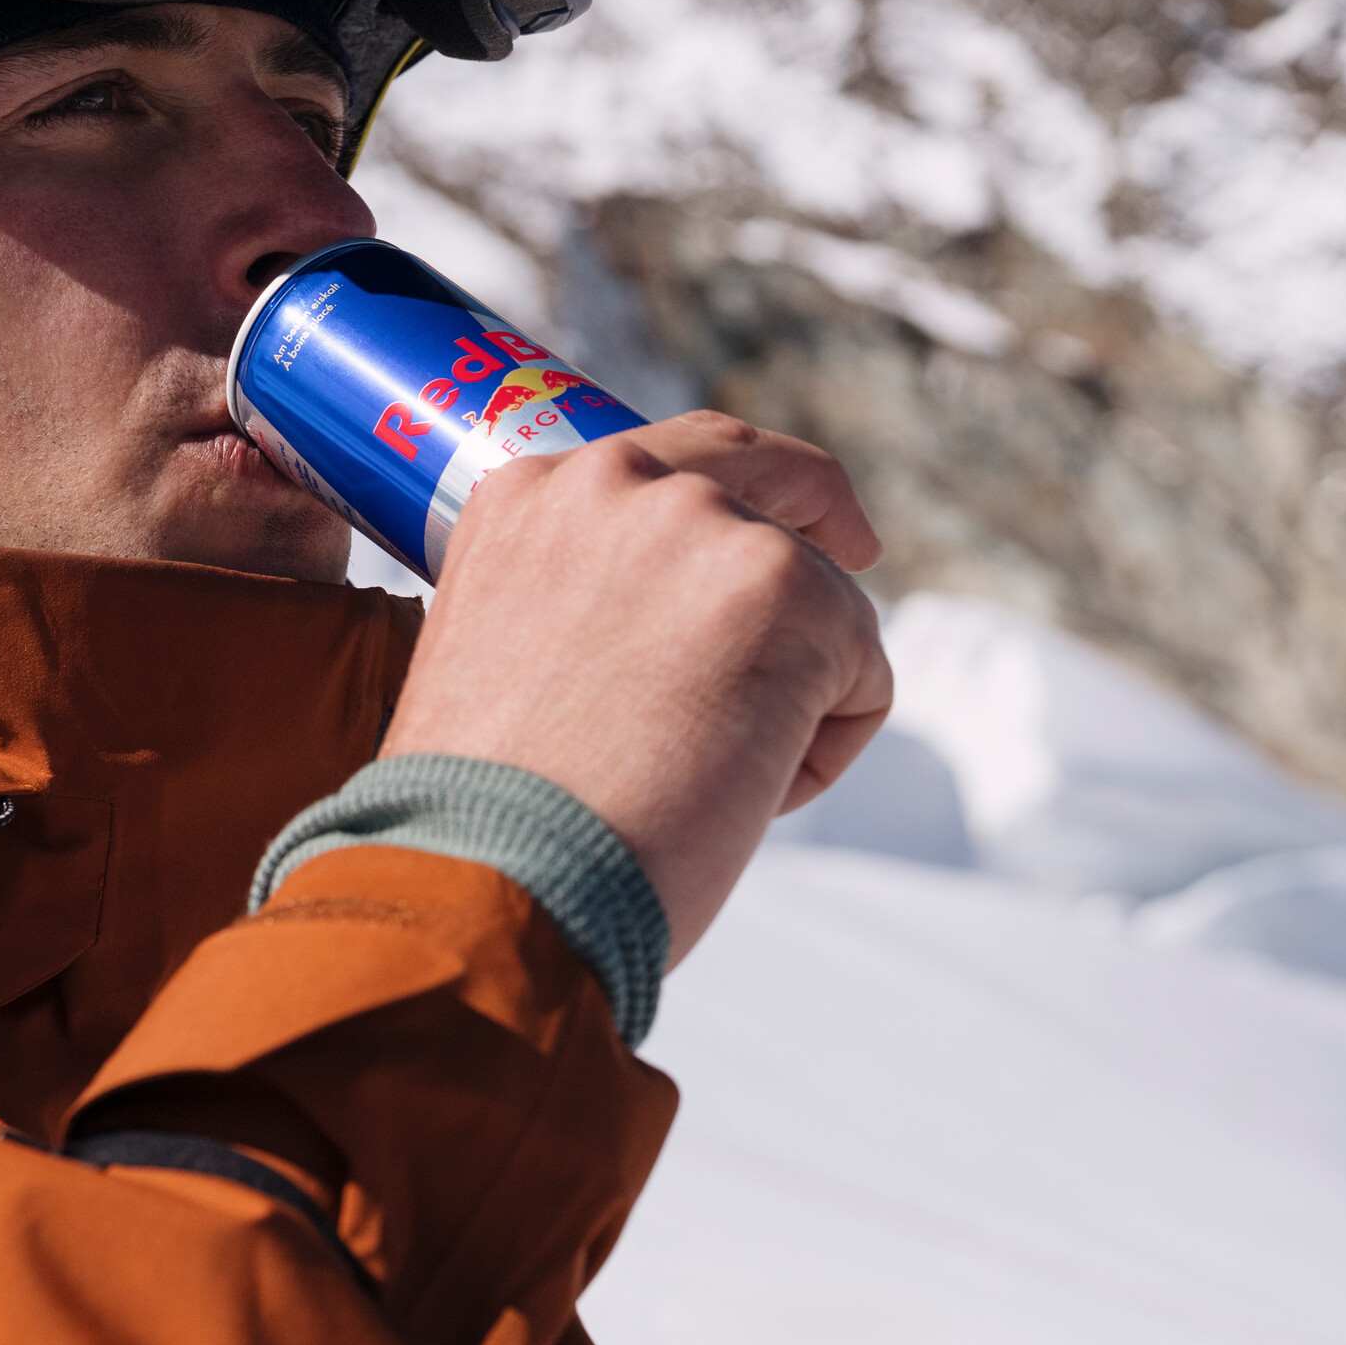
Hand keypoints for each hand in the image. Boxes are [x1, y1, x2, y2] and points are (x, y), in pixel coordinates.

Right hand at [379, 411, 891, 963]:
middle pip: (768, 473)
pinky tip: (741, 798)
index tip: (780, 525)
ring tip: (700, 788)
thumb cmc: (483, 824)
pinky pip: (861, 670)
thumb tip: (671, 640)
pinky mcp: (786, 588)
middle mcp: (613, 483)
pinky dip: (825, 749)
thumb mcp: (499, 662)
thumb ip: (577, 609)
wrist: (486, 884)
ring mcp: (703, 525)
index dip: (740, 492)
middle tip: (857, 552)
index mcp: (528, 496)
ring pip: (818, 595)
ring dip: (793, 694)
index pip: (671, 460)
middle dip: (819, 516)